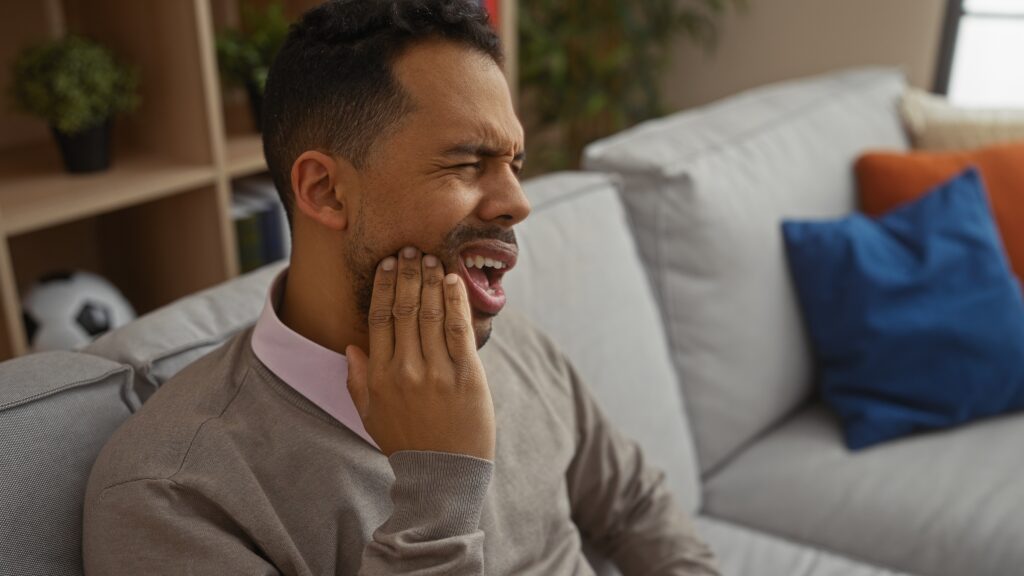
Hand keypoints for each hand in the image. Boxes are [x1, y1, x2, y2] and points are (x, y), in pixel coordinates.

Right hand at [345, 246, 495, 460]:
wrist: (444, 473)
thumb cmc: (407, 443)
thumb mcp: (371, 415)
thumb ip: (357, 381)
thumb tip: (352, 347)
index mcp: (379, 375)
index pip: (378, 317)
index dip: (383, 285)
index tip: (388, 263)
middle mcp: (405, 369)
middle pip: (403, 307)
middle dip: (408, 273)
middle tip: (411, 249)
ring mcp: (436, 371)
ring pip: (430, 312)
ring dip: (431, 280)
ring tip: (431, 258)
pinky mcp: (466, 375)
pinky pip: (459, 329)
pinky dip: (456, 301)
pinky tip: (453, 281)